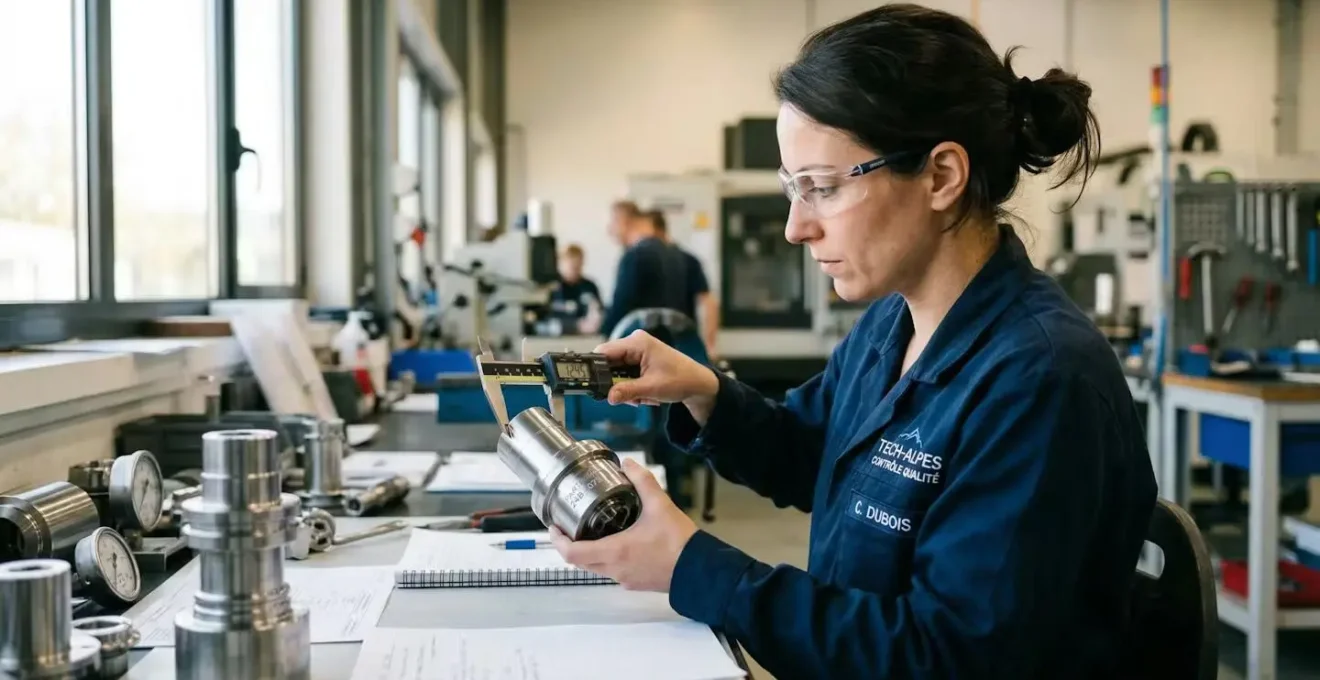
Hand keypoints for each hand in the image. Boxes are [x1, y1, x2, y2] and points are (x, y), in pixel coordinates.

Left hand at [549, 459, 697, 591]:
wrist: (699, 570)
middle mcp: (615, 570)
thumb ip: (642, 482)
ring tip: (591, 531)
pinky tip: (617, 543)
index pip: (572, 553)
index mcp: (615, 551)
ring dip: (588, 553)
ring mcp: (624, 579)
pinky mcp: (635, 583)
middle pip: (580, 563)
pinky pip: (612, 572)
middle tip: (569, 526)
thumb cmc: (679, 542)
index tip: (554, 526)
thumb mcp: (660, 505)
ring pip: (595, 569)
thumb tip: (628, 464)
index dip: (558, 540)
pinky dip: (606, 559)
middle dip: (570, 545)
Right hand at [594, 330, 719, 422]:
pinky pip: (625, 373)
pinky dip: (632, 386)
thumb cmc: (681, 380)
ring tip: (644, 396)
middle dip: (616, 383)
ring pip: (616, 371)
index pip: (604, 351)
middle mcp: (635, 343)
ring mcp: (637, 350)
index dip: (595, 368)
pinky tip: (645, 393)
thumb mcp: (652, 388)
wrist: (698, 383)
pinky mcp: (640, 359)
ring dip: (626, 387)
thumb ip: (627, 391)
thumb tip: (608, 397)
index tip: (592, 384)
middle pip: (609, 363)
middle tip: (631, 397)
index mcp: (637, 343)